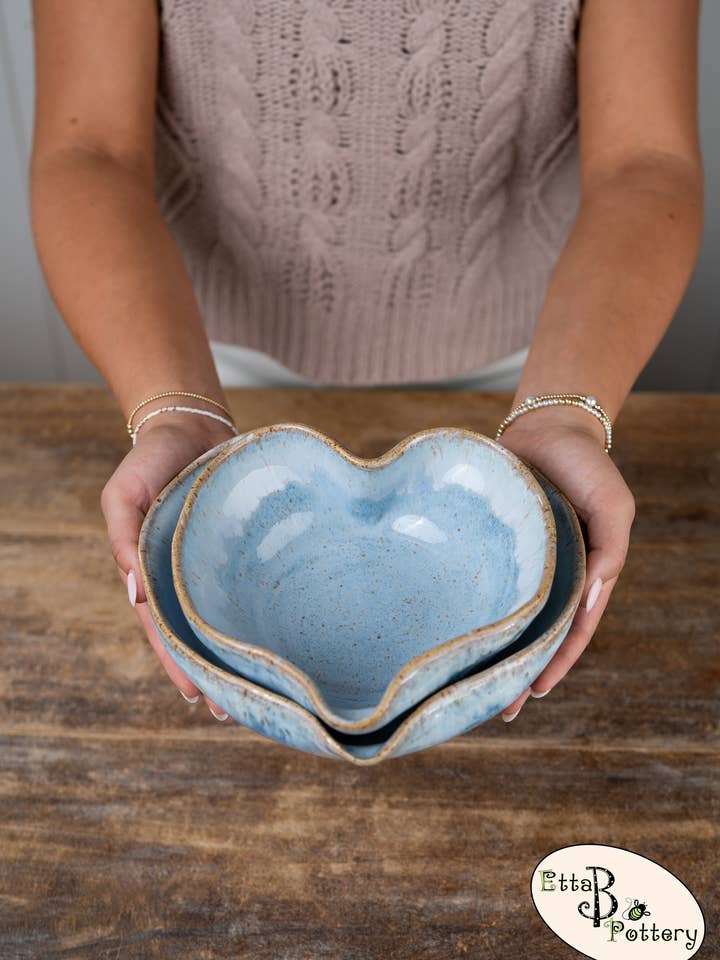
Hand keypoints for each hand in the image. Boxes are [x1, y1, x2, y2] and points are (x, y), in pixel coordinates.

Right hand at [100, 412, 237, 719]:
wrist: (190, 425)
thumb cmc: (151, 460)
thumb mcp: (121, 494)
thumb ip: (122, 538)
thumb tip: (134, 592)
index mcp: (151, 571)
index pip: (164, 629)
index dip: (177, 665)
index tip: (195, 699)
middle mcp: (184, 574)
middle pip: (197, 632)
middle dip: (211, 672)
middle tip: (231, 712)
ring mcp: (213, 562)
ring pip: (224, 614)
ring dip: (235, 650)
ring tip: (255, 689)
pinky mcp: (240, 548)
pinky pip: (248, 584)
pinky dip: (254, 611)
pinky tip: (273, 634)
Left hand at [495, 405, 634, 721]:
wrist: (546, 428)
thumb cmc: (585, 467)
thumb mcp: (614, 507)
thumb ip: (609, 552)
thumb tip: (591, 597)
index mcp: (583, 575)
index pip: (570, 631)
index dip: (555, 663)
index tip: (533, 693)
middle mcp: (550, 575)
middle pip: (535, 633)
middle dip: (519, 671)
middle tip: (496, 709)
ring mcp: (520, 562)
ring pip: (507, 614)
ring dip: (494, 648)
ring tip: (471, 685)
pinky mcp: (493, 546)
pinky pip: (483, 582)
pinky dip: (475, 609)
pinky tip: (456, 631)